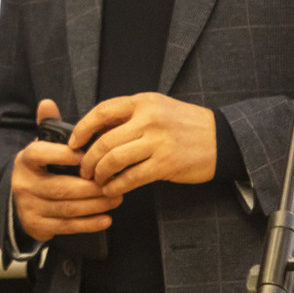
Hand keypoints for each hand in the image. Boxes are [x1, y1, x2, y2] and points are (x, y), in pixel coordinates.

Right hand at [10, 99, 122, 242]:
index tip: (87, 155)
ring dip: (94, 205)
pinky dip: (88, 224)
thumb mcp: (42, 146)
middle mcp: (24, 185)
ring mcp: (29, 207)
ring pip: (66, 208)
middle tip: (113, 182)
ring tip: (116, 198)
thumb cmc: (41, 169)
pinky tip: (106, 219)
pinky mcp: (37, 226)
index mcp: (26, 161)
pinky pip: (66, 226)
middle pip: (60, 187)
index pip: (39, 154)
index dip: (63, 154)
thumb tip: (47, 102)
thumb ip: (49, 125)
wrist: (21, 201)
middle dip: (90, 187)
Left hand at [73, 93, 218, 194]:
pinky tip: (112, 190)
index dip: (82, 129)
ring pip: (114, 159)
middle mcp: (149, 119)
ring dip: (100, 174)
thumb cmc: (183, 124)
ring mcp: (158, 142)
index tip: (73, 143)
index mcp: (143, 102)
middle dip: (88, 159)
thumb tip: (94, 132)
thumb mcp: (156, 108)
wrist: (220, 138)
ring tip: (97, 181)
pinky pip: (132, 177)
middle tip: (83, 170)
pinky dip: (117, 186)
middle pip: (105, 141)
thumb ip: (128, 117)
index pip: (102, 111)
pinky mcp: (166, 164)